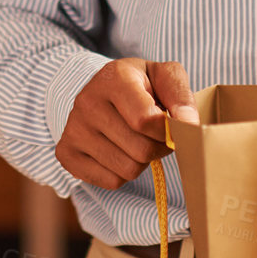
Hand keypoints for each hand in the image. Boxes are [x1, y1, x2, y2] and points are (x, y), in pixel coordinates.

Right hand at [55, 58, 198, 189]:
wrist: (99, 89)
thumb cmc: (139, 85)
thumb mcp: (163, 76)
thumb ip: (181, 96)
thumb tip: (190, 126)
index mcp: (113, 78)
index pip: (148, 121)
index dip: (169, 131)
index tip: (172, 126)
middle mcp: (87, 102)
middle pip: (141, 150)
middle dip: (158, 148)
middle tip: (154, 135)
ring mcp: (73, 129)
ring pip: (128, 170)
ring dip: (141, 161)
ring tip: (136, 140)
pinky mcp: (66, 153)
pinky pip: (110, 181)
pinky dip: (122, 173)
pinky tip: (118, 150)